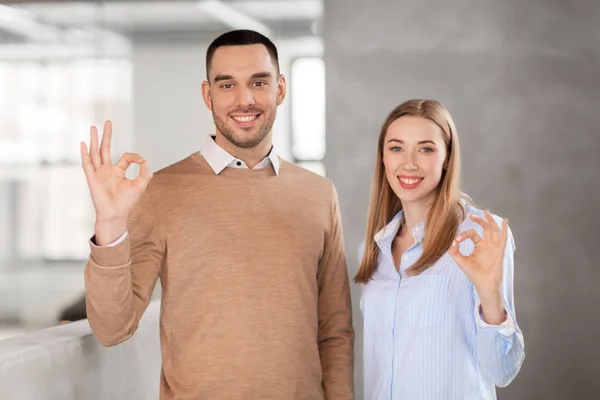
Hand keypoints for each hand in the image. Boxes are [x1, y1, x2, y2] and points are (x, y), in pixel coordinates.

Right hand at [80, 121, 152, 243]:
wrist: (116, 215)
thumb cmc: (126, 203)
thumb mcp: (140, 186)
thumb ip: (145, 174)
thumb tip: (146, 161)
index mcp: (118, 171)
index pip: (126, 157)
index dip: (135, 157)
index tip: (141, 162)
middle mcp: (107, 170)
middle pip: (106, 148)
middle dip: (107, 135)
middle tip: (107, 121)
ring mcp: (99, 173)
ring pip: (96, 153)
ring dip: (94, 140)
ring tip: (93, 127)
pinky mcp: (92, 178)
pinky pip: (87, 164)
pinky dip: (85, 154)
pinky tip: (83, 144)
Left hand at [448, 210, 507, 296]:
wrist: (484, 284)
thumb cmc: (474, 274)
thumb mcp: (461, 261)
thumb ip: (454, 251)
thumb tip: (452, 241)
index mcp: (479, 246)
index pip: (473, 233)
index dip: (464, 234)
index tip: (457, 240)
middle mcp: (488, 244)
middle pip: (486, 228)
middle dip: (480, 220)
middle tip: (473, 215)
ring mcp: (494, 247)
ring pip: (494, 230)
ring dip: (490, 221)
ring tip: (486, 212)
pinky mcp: (499, 251)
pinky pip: (503, 238)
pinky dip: (504, 229)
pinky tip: (504, 221)